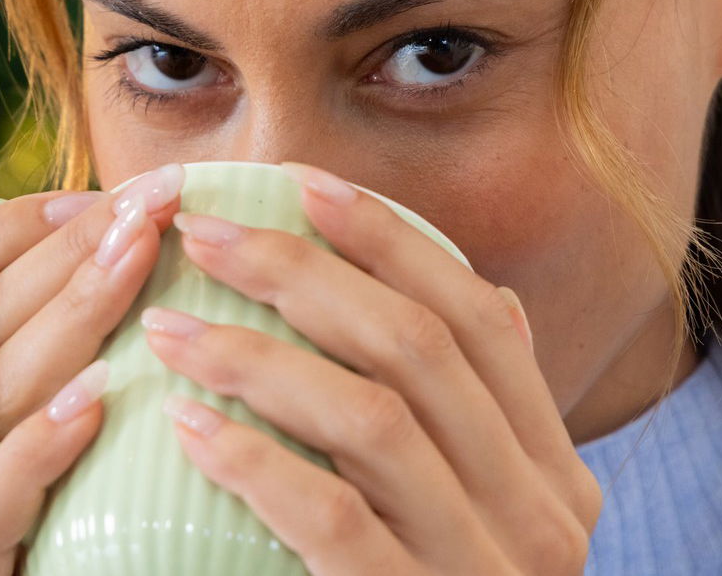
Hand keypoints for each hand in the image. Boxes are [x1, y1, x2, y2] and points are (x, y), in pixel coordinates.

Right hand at [0, 164, 184, 557]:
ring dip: (61, 317)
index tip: (94, 190)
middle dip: (59, 256)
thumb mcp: (96, 451)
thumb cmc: (108, 556)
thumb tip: (186, 270)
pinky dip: (33, 448)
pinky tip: (95, 402)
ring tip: (133, 256)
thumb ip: (108, 375)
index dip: (16, 233)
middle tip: (144, 204)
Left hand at [140, 161, 600, 574]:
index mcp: (554, 475)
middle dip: (305, 272)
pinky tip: (188, 424)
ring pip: (377, 419)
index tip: (302, 184)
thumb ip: (452, 430)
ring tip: (167, 324)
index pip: (482, 321)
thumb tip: (448, 299)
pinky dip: (256, 460)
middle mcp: (543, 519)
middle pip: (421, 349)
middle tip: (201, 232)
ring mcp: (486, 575)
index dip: (392, 243)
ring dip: (260, 353)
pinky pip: (332, 521)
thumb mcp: (464, 520)